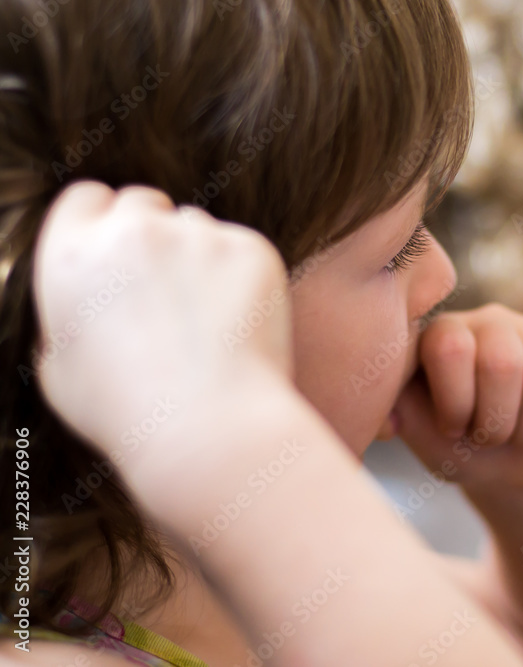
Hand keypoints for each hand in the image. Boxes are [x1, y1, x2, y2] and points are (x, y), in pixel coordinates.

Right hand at [32, 181, 292, 457]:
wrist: (208, 427)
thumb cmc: (129, 414)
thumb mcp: (60, 372)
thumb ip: (69, 318)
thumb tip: (86, 304)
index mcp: (71, 257)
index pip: (85, 198)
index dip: (102, 222)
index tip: (118, 250)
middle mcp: (132, 232)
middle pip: (143, 202)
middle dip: (151, 233)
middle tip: (167, 288)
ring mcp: (197, 236)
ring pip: (196, 225)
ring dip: (198, 255)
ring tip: (203, 321)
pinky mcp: (250, 249)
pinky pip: (241, 247)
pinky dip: (241, 275)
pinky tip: (237, 324)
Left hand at [392, 304, 522, 490]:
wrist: (518, 469)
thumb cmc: (463, 451)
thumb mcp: (428, 441)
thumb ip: (403, 416)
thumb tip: (388, 413)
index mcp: (443, 333)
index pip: (450, 347)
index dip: (456, 402)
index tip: (454, 428)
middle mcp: (489, 320)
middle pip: (502, 362)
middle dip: (496, 423)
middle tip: (490, 437)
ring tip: (518, 433)